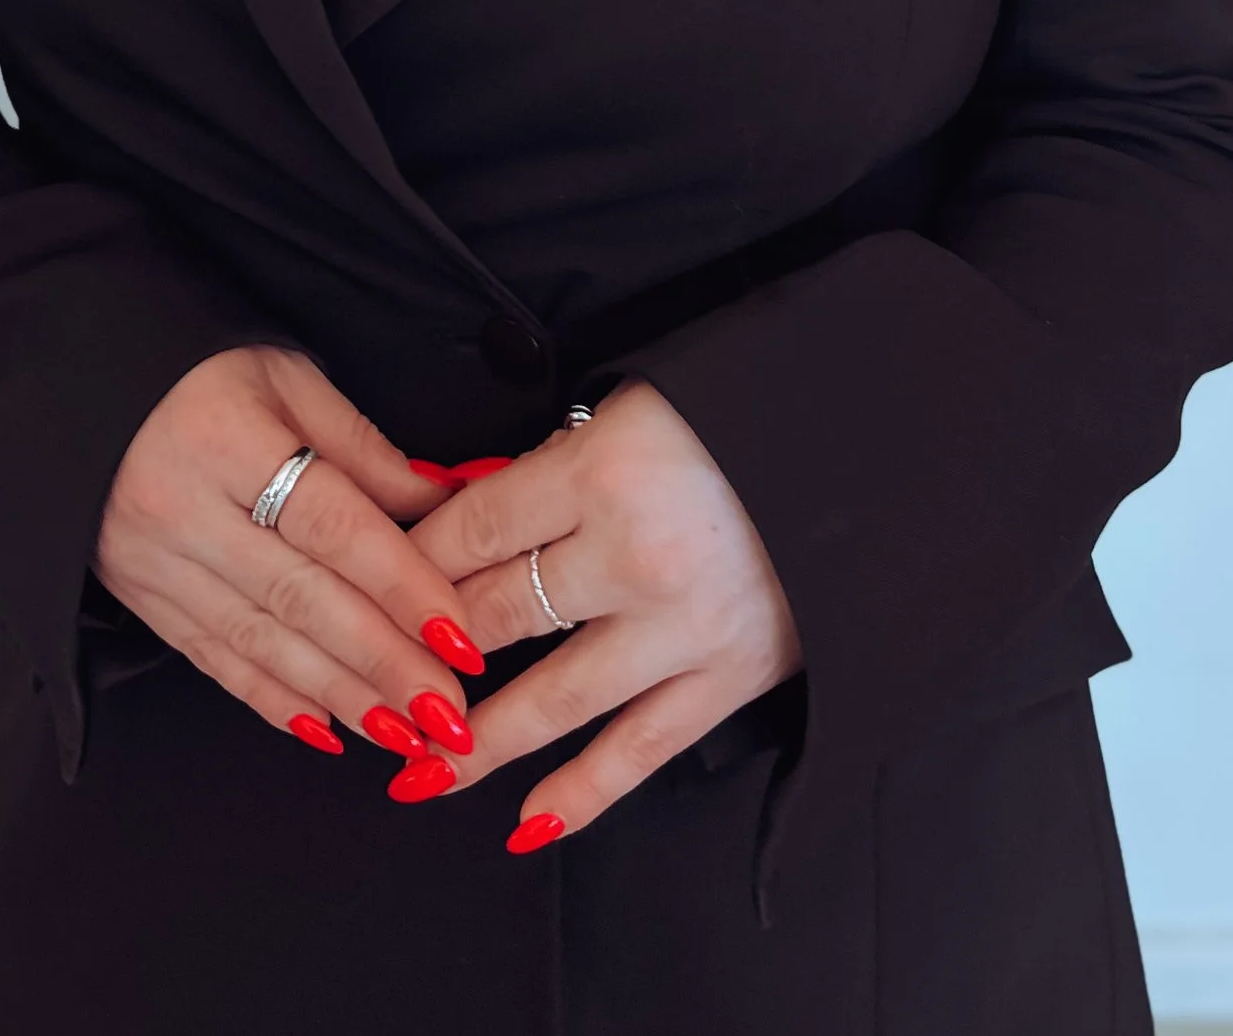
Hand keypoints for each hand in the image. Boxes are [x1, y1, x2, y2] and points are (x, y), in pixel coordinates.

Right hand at [94, 346, 486, 771]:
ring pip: (259, 642)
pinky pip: (212, 658)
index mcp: (225, 438)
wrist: (69, 380)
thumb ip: (362, 451)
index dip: (399, 584)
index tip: (459, 636)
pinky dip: (272, 698)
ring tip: (406, 732)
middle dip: (382, 663)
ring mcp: (152, 561)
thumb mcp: (283, 378)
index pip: (330, 525)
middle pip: (300, 596)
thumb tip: (443, 507)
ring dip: (339, 694)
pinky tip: (326, 728)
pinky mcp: (138, 596)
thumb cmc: (194, 367)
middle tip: (448, 712)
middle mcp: (182, 509)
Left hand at [410, 381, 800, 843]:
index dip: (409, 563)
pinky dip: (582, 794)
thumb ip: (538, 468)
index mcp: (602, 469)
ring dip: (477, 741)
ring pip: (554, 698)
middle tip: (368, 687)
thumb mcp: (623, 410)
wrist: (867, 449)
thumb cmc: (730, 417)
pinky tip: (524, 823)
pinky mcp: (729, 678)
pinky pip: (641, 751)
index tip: (366, 591)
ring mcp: (683, 627)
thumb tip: (440, 502)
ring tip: (415, 771)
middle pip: (498, 613)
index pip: (473, 529)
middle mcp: (635, 555)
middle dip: (425, 652)